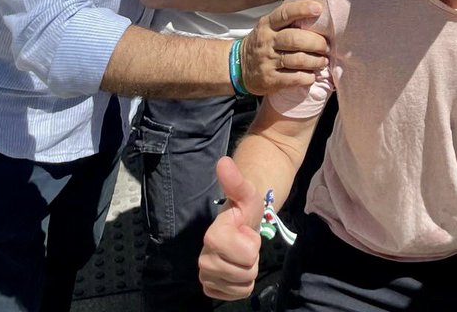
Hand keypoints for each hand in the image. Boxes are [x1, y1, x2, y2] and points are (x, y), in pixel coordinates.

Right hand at [198, 157, 263, 300]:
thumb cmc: (244, 209)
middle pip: (245, 273)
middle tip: (244, 243)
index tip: (244, 230)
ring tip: (240, 253)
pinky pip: (236, 295)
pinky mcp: (210, 289)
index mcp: (212, 236)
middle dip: (251, 258)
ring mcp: (205, 276)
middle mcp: (203, 259)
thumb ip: (236, 181)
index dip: (252, 243)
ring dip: (247, 271)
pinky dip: (241, 284)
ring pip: (241, 285)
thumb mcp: (247, 194)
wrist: (239, 224)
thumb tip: (223, 161)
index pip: (247, 254)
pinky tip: (236, 267)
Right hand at [241, 0, 328, 94]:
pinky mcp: (269, 79)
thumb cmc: (262, 43)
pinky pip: (294, 78)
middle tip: (326, 47)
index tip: (319, 8)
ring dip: (315, 61)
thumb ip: (287, 20)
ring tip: (323, 61)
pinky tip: (312, 75)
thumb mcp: (268, 27)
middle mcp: (267, 41)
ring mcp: (267, 61)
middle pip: (295, 39)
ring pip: (297, 60)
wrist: (239, 67)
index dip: (302, 9)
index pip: (285, 13)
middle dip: (316, 43)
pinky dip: (307, 77)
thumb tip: (316, 11)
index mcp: (268, 25)